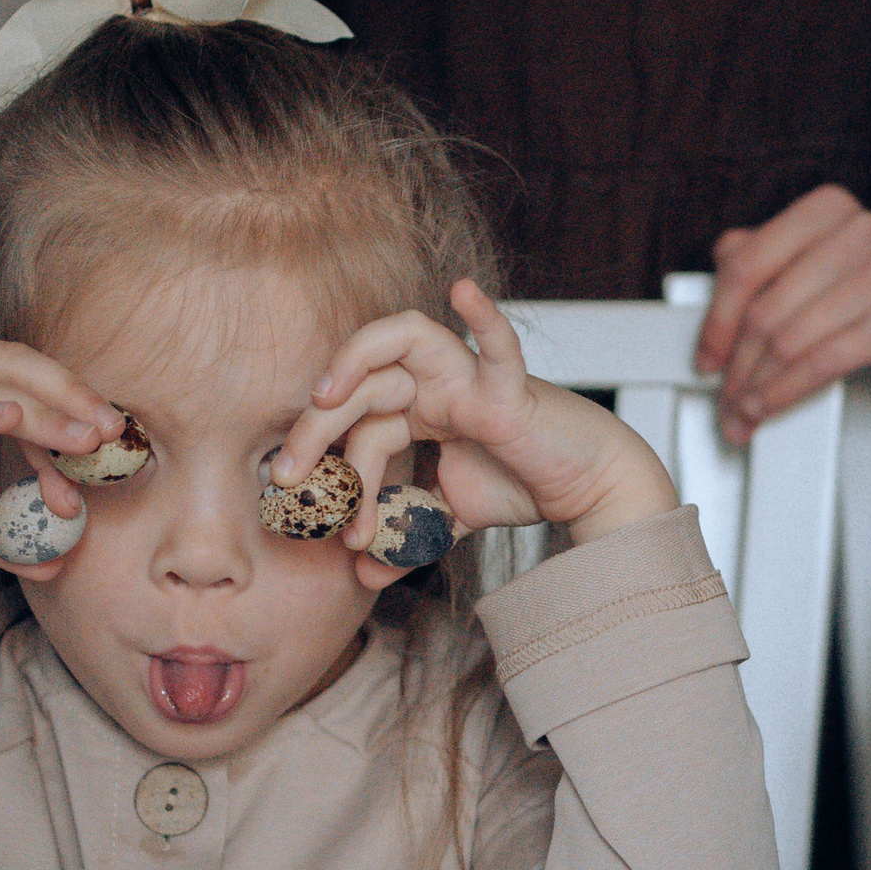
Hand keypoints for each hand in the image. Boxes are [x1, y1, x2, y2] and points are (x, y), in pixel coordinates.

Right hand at [0, 333, 119, 581]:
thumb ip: (0, 528)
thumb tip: (54, 561)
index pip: (25, 378)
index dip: (71, 403)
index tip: (111, 436)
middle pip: (16, 369)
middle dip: (69, 399)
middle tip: (109, 432)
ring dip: (38, 413)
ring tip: (79, 438)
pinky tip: (11, 417)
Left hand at [278, 276, 675, 578]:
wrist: (582, 488)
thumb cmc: (520, 484)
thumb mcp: (447, 518)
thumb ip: (406, 538)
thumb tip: (365, 577)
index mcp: (417, 409)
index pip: (352, 425)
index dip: (321, 462)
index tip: (295, 503)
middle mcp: (435, 385)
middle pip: (359, 390)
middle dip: (314, 430)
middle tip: (288, 476)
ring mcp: (468, 379)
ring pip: (399, 350)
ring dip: (354, 363)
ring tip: (325, 398)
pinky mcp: (508, 389)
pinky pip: (498, 346)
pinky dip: (485, 317)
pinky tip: (464, 292)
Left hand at [696, 189, 870, 443]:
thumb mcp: (817, 263)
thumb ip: (763, 263)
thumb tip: (711, 302)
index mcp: (825, 208)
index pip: (745, 264)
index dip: (716, 320)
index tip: (706, 357)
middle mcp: (857, 231)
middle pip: (764, 310)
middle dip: (736, 367)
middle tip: (724, 399)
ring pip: (788, 341)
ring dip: (756, 388)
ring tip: (743, 411)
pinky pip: (821, 364)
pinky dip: (785, 394)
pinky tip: (770, 407)